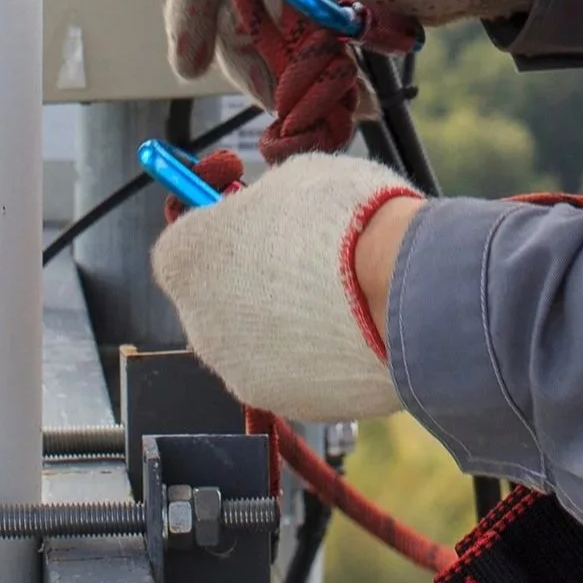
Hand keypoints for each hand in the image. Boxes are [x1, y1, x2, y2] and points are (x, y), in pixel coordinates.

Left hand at [152, 151, 421, 420]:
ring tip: (336, 291)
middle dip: (248, 278)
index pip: (179, 246)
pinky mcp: (288, 405)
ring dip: (282, 319)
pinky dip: (314, 352)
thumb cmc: (344, 220)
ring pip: (255, 340)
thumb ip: (259, 204)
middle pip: (215, 298)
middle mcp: (199, 326)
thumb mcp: (291, 178)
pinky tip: (352, 325)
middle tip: (300, 253)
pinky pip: (294, 370)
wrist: (403, 290)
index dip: (215, 228)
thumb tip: (260, 213)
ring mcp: (241, 373)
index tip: (244, 217)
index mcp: (186, 261)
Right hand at [164, 0, 546, 102]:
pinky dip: (329, 62)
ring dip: (299, 67)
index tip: (188, 67)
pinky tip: (359, 98)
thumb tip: (251, 35)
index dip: (186, 6)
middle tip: (287, 105)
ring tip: (344, 109)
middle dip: (256, 55)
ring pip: (278, 17)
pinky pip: (316, 23)